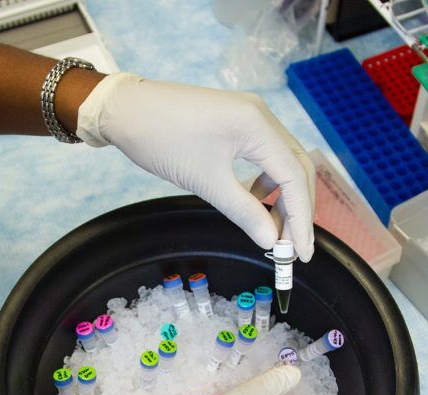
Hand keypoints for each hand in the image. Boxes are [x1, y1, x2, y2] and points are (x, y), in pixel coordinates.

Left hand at [77, 74, 315, 261]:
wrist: (125, 109)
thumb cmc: (162, 141)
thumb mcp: (205, 182)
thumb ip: (244, 212)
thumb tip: (271, 240)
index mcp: (258, 125)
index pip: (296, 176)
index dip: (302, 218)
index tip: (300, 253)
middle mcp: (261, 115)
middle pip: (297, 167)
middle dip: (298, 209)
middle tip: (292, 247)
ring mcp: (250, 115)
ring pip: (282, 161)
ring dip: (282, 196)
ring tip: (271, 228)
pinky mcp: (237, 120)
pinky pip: (264, 154)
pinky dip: (265, 181)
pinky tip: (253, 199)